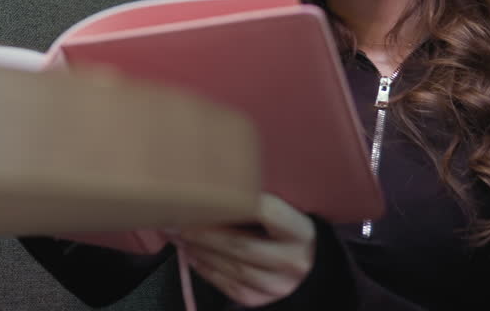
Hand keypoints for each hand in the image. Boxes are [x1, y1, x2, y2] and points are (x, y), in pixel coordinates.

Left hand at [175, 194, 315, 306]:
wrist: (314, 270)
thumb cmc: (291, 236)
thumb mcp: (287, 216)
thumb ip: (258, 206)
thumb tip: (214, 190)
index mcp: (300, 232)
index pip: (266, 211)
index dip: (234, 202)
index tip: (203, 195)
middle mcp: (293, 261)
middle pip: (240, 244)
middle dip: (202, 232)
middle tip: (175, 219)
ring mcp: (280, 285)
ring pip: (232, 268)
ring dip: (199, 251)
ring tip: (178, 235)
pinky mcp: (266, 301)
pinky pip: (231, 288)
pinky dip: (208, 271)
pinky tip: (193, 256)